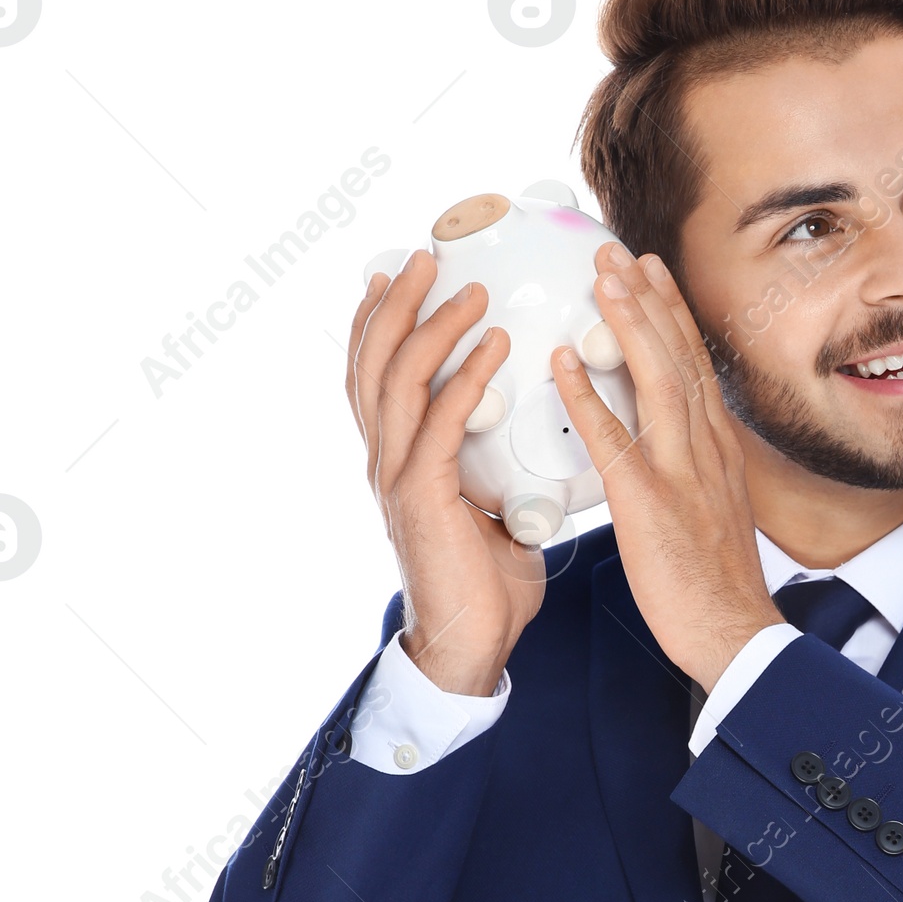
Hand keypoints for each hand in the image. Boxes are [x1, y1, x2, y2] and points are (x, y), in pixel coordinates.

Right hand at [346, 251, 542, 695]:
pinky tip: (494, 346)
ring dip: (433, 326)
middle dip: (395, 303)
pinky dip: (465, 376)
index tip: (398, 274)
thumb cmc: (487, 584)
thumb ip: (495, 468)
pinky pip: (439, 422)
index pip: (373, 375)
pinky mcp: (421, 498)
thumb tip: (530, 440)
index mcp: (397, 460)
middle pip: (372, 362)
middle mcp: (385, 461)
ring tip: (467, 288)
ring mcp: (397, 478)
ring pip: (398, 380)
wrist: (473, 647)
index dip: (379, 321)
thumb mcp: (491, 509)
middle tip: (424, 254)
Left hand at [550, 244, 781, 689]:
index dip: (671, 313)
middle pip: (680, 356)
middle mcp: (705, 448)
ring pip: (658, 380)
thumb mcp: (715, 510)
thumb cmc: (716, 583)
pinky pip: (615, 440)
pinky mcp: (651, 504)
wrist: (734, 634)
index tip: (649, 271)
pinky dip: (589, 396)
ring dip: (628, 323)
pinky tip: (563, 362)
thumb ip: (693, 469)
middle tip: (617, 249)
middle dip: (649, 298)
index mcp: (717, 450)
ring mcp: (681, 472)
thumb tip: (673, 446)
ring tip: (601, 277)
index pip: (696, 364)